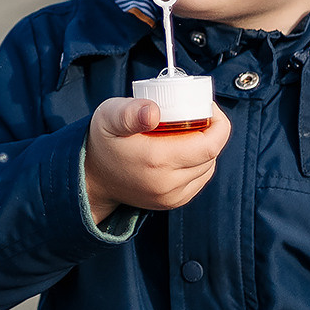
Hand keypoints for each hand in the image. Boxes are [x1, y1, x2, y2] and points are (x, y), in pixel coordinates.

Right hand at [82, 98, 230, 221]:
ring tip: (187, 131)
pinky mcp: (172, 202)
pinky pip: (199, 179)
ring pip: (208, 167)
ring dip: (204, 148)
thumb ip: (130, 112)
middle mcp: (167, 183)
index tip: (207, 107)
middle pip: (211, 155)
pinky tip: (183, 150)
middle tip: (194, 114)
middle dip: (210, 132)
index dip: (218, 123)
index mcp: (156, 160)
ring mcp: (171, 197)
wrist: (91, 177)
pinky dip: (198, 163)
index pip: (210, 145)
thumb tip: (153, 111)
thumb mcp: (109, 117)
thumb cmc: (102, 142)